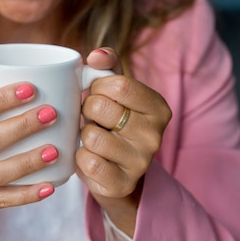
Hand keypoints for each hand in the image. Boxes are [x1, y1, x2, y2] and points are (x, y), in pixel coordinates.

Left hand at [76, 48, 171, 236]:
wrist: (115, 170)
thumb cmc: (112, 121)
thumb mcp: (114, 91)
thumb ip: (107, 66)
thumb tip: (96, 55)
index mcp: (158, 107)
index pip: (119, 84)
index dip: (97, 86)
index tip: (96, 93)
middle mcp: (155, 135)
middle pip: (101, 108)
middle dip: (87, 109)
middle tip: (92, 118)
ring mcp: (141, 162)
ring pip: (92, 136)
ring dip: (83, 135)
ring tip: (93, 137)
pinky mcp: (122, 184)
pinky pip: (87, 162)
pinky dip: (81, 158)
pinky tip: (90, 157)